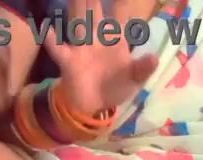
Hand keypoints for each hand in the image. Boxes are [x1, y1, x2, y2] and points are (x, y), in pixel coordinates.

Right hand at [43, 0, 158, 115]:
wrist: (94, 106)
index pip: (120, 14)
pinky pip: (59, 50)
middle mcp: (97, 38)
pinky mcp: (69, 62)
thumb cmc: (115, 87)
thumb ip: (143, 68)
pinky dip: (53, 41)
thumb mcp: (134, 80)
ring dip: (76, 7)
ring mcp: (82, 48)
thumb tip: (154, 58)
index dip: (121, 1)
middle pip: (94, 11)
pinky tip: (47, 30)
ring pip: (77, 22)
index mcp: (116, 39)